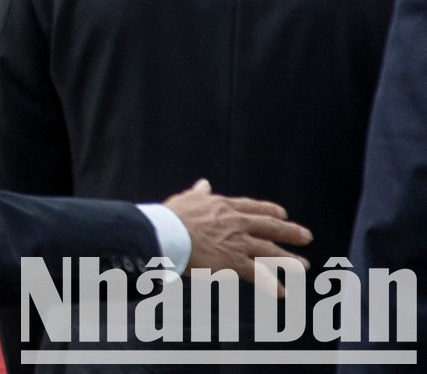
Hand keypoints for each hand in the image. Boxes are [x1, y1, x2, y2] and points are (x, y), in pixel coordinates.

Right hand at [163, 179, 311, 293]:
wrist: (168, 234)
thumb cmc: (172, 216)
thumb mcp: (187, 199)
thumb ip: (199, 193)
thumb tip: (203, 183)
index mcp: (224, 207)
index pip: (254, 208)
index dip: (270, 211)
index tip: (283, 213)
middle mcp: (237, 223)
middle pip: (270, 227)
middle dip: (290, 232)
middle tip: (306, 237)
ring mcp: (238, 243)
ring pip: (270, 251)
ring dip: (288, 260)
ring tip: (303, 266)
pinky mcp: (235, 262)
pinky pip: (258, 274)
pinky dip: (272, 284)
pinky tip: (283, 292)